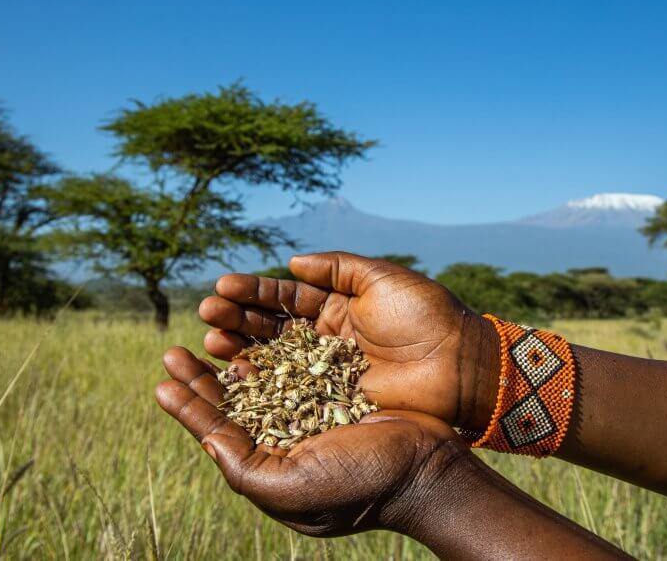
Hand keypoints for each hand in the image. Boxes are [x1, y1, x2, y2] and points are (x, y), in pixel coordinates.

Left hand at [154, 345, 474, 536]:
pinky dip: (274, 340)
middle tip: (174, 350)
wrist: (425, 469)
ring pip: (262, 371)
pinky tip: (255, 324)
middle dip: (203, 374)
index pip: (219, 430)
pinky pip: (297, 356)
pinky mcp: (336, 381)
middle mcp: (285, 435)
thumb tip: (202, 437)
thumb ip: (241, 464)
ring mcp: (311, 406)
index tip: (164, 378)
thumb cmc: (356, 487)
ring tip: (210, 327)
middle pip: (234, 398)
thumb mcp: (287, 487)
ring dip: (234, 349)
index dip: (190, 404)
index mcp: (270, 464)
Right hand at [199, 252, 500, 430]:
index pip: (284, 297)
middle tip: (206, 314)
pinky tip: (236, 374)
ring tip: (211, 341)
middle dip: (237, 319)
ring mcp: (326, 371)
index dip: (253, 292)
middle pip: (271, 327)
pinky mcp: (333, 400)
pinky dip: (263, 383)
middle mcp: (325, 338)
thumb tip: (291, 264)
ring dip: (241, 349)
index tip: (222, 287)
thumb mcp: (382, 279)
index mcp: (337, 305)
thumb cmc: (426, 316)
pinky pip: (291, 391)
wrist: (460, 365)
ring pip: (274, 358)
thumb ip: (337, 268)